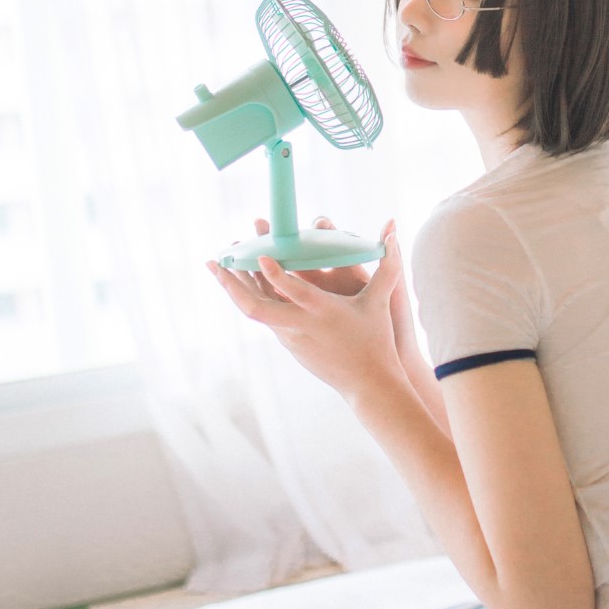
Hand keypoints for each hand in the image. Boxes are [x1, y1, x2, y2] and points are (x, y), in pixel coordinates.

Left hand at [208, 220, 405, 402]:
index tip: (260, 255)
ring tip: (218, 265)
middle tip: (215, 260)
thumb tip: (393, 226)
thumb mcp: (381, 299)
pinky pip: (264, 316)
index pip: (294, 291)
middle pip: (255, 306)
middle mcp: (300, 325)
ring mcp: (290, 336)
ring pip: (254, 311)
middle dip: (231, 283)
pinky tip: (242, 283)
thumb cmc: (376, 338)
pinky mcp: (287, 343)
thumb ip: (388, 261)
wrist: (367, 383)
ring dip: (235, 287)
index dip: (275, 275)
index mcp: (322, 310)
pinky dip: (251, 297)